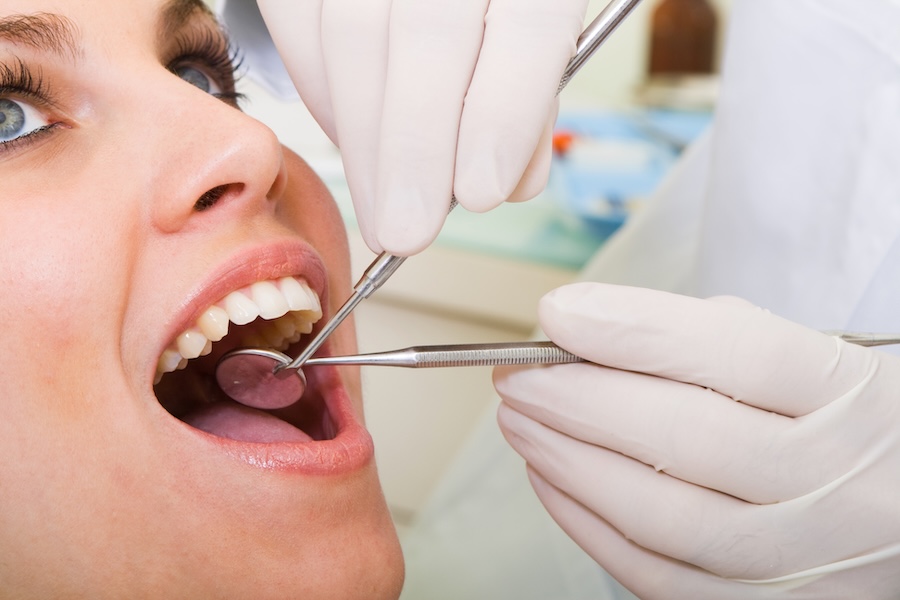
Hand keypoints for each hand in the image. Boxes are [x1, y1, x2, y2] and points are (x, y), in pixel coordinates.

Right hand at [256, 0, 587, 254]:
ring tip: (381, 212)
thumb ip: (529, 99)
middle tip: (408, 231)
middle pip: (427, 34)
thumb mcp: (542, 26)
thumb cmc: (498, 2)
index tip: (482, 193)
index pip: (528, 25)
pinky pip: (302, 24)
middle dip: (415, 149)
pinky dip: (323, 98)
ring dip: (365, 144)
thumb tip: (505, 184)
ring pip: (352, 36)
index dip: (503, 114)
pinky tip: (353, 145)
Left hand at [496, 282, 899, 597]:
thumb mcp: (820, 363)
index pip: (738, 354)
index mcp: (854, 399)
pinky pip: (662, 578)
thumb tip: (596, 328)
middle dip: (579, 398)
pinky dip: (590, 526)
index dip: (636, 329)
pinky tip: (551, 479)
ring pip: (665, 516)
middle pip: (686, 436)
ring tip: (520, 421)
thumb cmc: (846, 425)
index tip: (560, 312)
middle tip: (518, 373)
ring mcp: (804, 558)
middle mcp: (837, 485)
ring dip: (570, 463)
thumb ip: (721, 340)